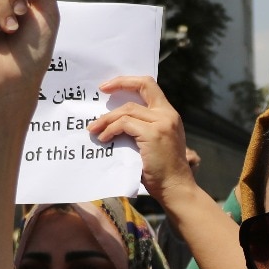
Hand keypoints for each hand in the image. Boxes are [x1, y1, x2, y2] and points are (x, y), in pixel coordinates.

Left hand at [88, 76, 193, 200]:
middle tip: (101, 90)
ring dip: (107, 119)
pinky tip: (104, 139)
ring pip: (128, 110)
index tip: (110, 86)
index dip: (129, 81)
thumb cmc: (161, 171)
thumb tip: (113, 122)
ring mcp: (162, 123)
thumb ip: (140, 128)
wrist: (175, 187)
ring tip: (94, 129)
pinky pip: (125, 124)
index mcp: (169, 114)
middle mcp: (168, 114)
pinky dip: (110, 130)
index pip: (150, 86)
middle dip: (118, 84)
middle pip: (141, 87)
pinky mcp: (153, 134)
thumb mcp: (153, 142)